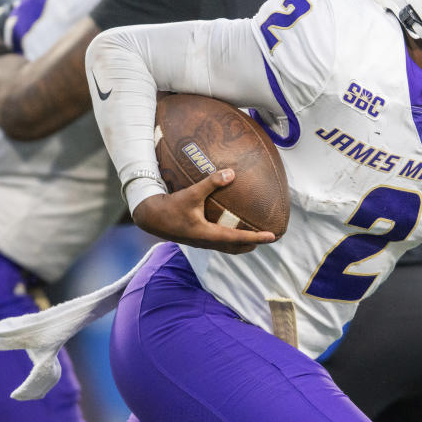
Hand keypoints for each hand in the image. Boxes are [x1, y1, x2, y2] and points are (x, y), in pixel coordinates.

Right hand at [132, 169, 276, 253]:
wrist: (149, 217)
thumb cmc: (170, 206)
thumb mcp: (191, 193)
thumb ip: (211, 183)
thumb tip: (232, 173)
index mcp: (208, 234)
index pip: (237, 238)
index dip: (256, 237)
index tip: (272, 237)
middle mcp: (207, 242)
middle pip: (235, 248)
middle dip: (253, 244)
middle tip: (269, 239)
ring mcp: (201, 242)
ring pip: (227, 248)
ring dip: (242, 244)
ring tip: (255, 237)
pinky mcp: (197, 238)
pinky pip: (219, 243)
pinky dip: (231, 240)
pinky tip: (233, 230)